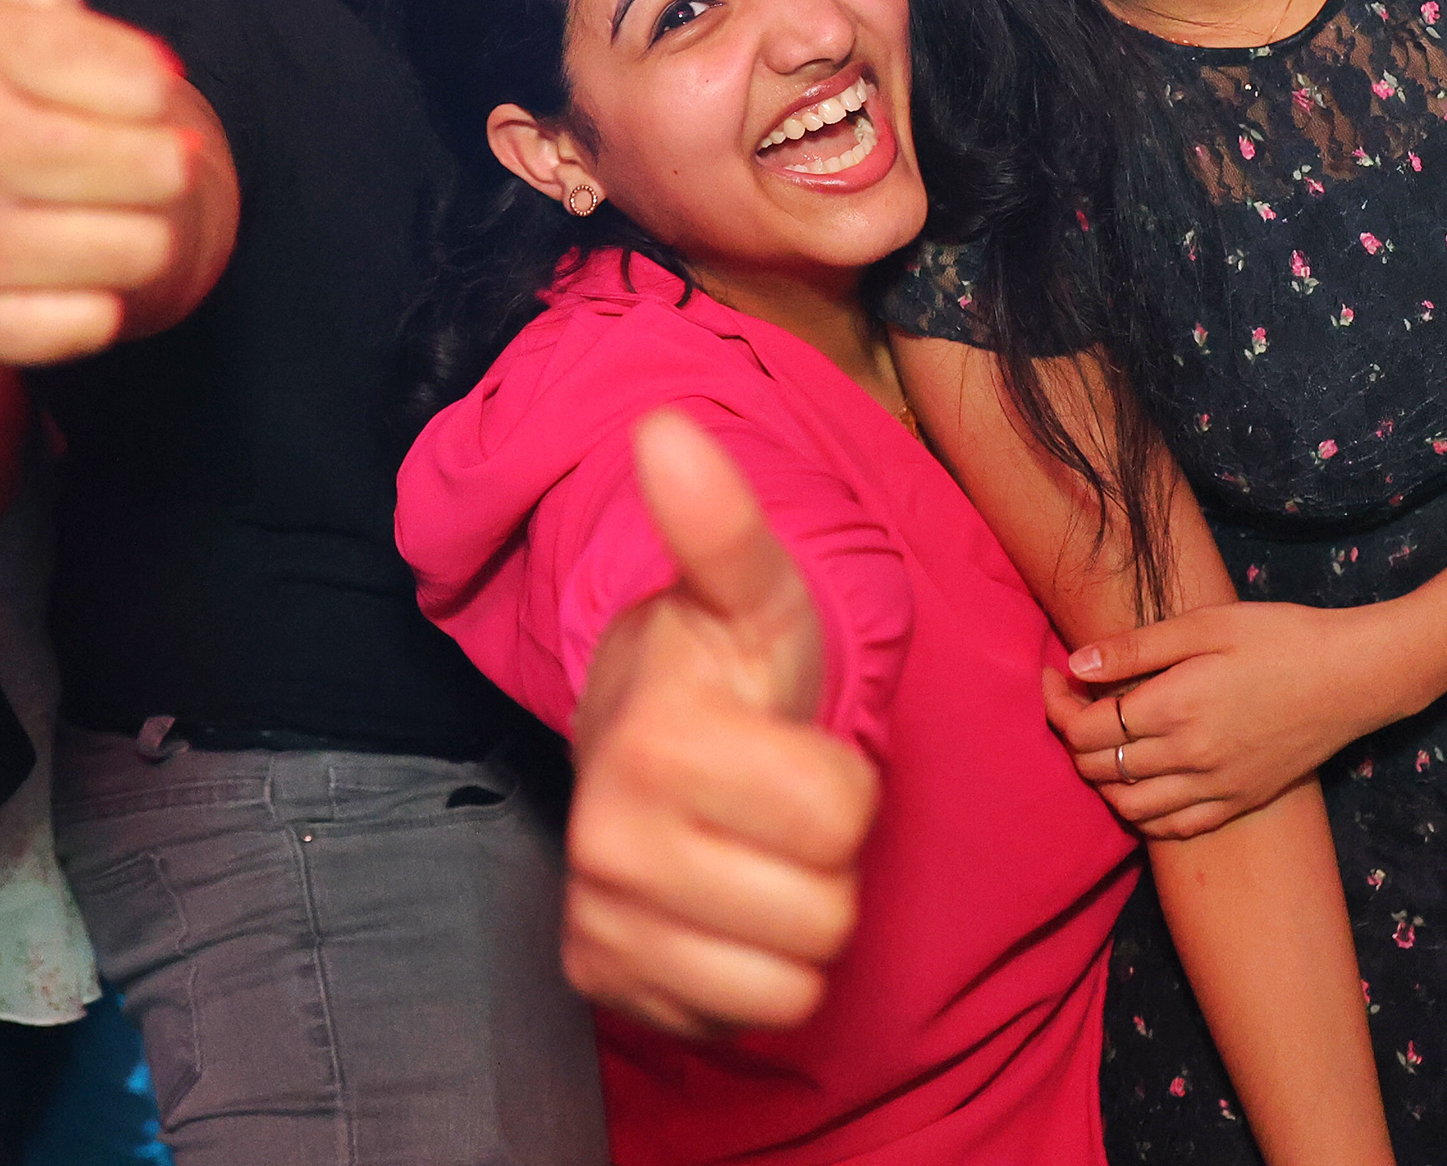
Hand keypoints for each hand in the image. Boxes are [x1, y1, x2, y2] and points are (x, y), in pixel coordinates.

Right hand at [0, 0, 197, 361]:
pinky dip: (95, 301)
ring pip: (135, 248)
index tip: (118, 78)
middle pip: (148, 168)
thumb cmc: (12, 59)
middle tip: (107, 143)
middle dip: (154, 157)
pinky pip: (90, 325)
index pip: (138, 81)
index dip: (149, 82)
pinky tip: (55, 259)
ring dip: (135, 226)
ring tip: (85, 199)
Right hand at [564, 411, 878, 1038]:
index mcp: (653, 743)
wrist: (636, 740)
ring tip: (746, 852)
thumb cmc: (722, 674)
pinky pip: (746, 1018)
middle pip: (823, 912)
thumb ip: (723, 528)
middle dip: (819, 860)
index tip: (783, 741)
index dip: (842, 780)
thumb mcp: (751, 599)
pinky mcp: (607, 982)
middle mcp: (609, 841)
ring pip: (790, 980)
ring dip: (791, 922)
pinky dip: (748, 975)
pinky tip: (715, 907)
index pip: (840, 815)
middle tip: (767, 805)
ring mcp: (604, 920)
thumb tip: (665, 428)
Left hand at [1049, 600, 1408, 840]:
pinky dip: (1143, 814)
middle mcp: (1190, 758)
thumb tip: (1076, 664)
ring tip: (1106, 744)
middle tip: (1076, 704)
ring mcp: (1217, 787)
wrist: (1354, 677)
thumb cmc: (1280, 637)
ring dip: (1103, 781)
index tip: (1055, 677)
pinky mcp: (1241, 802)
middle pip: (1099, 770)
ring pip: (1130, 808)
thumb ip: (1135, 649)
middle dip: (1072, 739)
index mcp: (1174, 708)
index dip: (1056, 705)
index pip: (1084, 730)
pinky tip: (1142, 783)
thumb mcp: (1204, 624)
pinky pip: (1174, 828)